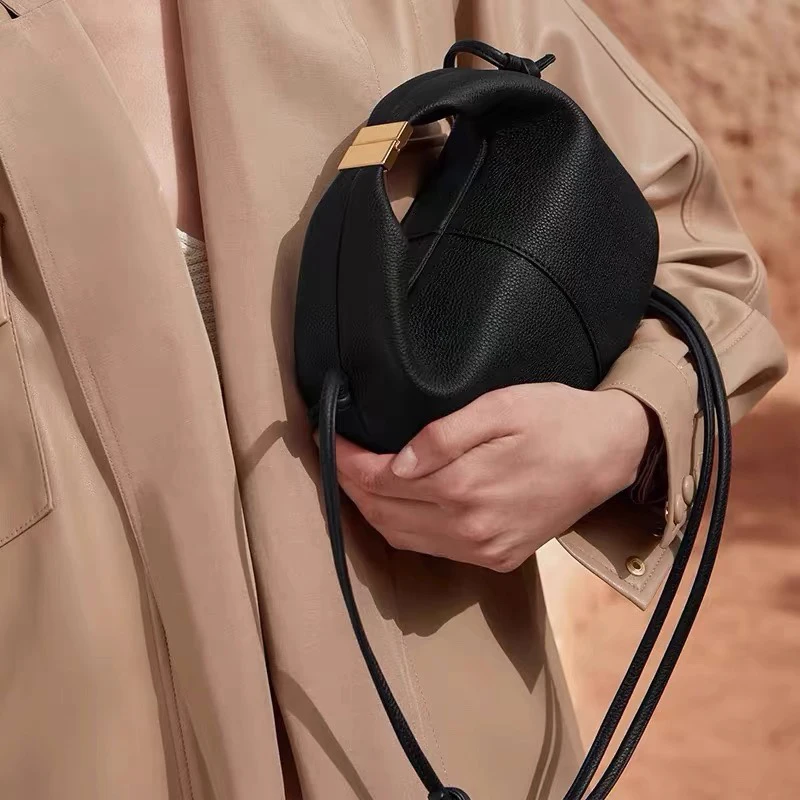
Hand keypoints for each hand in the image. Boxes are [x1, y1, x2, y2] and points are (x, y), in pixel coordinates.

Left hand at [335, 384, 650, 571]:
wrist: (611, 453)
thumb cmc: (556, 418)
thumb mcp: (502, 407)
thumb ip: (444, 437)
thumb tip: (396, 463)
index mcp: (466, 487)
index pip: (381, 481)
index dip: (348, 462)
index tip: (331, 439)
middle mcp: (470, 529)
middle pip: (384, 514)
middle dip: (350, 486)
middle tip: (335, 457)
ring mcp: (485, 550)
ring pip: (402, 538)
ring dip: (371, 511)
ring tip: (354, 480)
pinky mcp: (499, 558)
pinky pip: (433, 550)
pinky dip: (402, 529)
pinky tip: (394, 506)